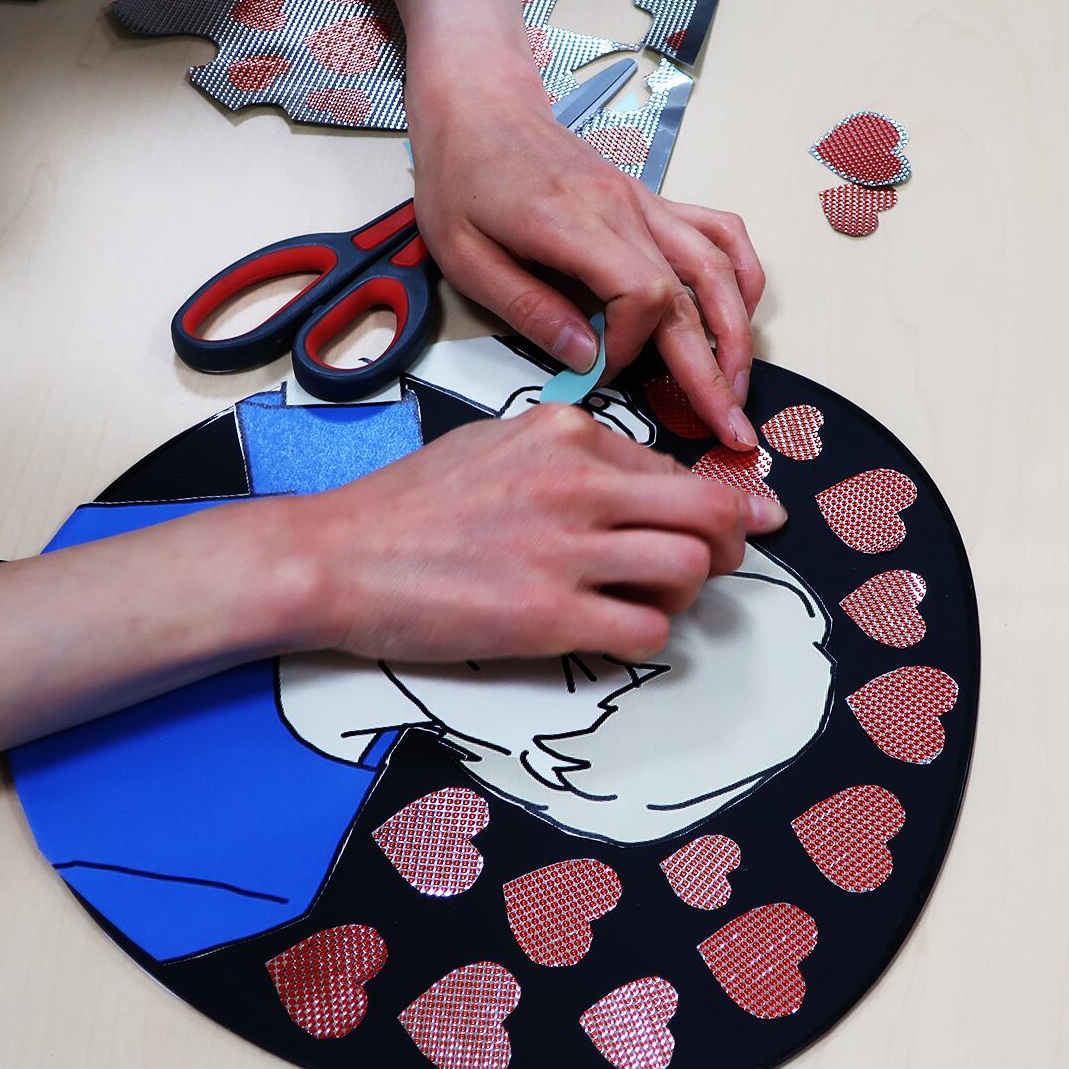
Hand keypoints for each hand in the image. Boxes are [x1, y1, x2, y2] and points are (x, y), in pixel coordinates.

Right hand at [283, 404, 785, 661]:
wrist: (336, 555)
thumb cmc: (408, 504)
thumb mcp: (496, 446)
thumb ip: (571, 458)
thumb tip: (639, 486)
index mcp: (567, 432)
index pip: (677, 468)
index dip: (713, 502)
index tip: (732, 523)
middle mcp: (578, 481)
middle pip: (711, 511)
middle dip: (731, 542)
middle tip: (717, 563)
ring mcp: (566, 548)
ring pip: (691, 568)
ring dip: (686, 592)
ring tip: (650, 599)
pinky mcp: (548, 615)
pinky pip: (648, 629)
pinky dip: (645, 636)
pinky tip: (610, 632)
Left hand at [407, 73, 765, 452]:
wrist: (481, 107)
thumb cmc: (463, 179)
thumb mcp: (466, 256)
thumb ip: (529, 309)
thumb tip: (586, 358)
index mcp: (574, 225)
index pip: (642, 293)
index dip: (634, 346)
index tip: (603, 368)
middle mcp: (624, 212)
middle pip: (692, 295)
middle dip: (714, 370)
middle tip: (734, 428)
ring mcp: (645, 204)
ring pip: (717, 268)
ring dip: (737, 331)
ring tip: (739, 385)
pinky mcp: (651, 202)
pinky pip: (718, 231)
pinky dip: (741, 271)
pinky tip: (743, 310)